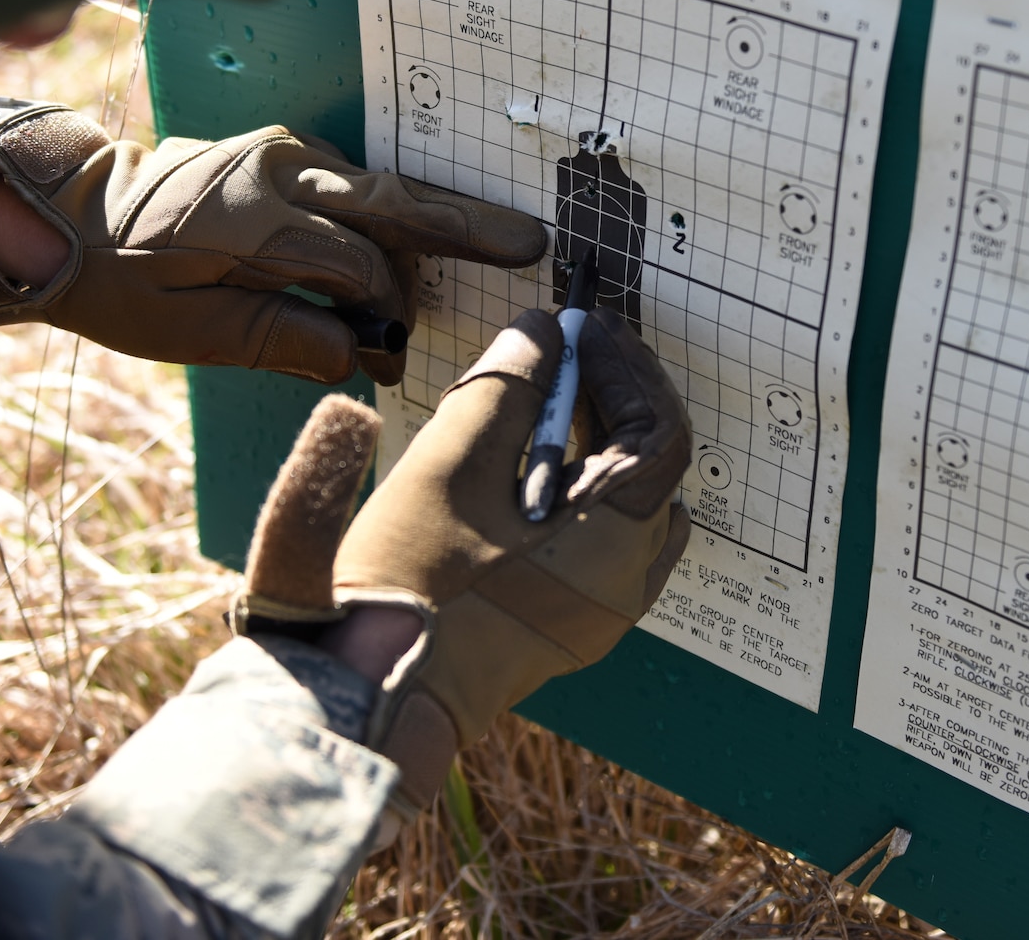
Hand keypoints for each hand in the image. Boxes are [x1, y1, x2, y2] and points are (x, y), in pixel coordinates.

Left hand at [0, 105, 546, 384]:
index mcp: (253, 217)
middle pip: (391, 202)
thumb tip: (354, 356)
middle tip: (529, 244)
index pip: (355, 265)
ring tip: (498, 243)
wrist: (67, 212)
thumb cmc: (119, 281)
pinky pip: (353, 187)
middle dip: (464, 225)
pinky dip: (391, 216)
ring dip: (431, 223)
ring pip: (379, 191)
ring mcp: (283, 153)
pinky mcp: (283, 155)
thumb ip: (278, 339)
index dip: (385, 314)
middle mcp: (277, 169)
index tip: (392, 359)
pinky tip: (424, 241)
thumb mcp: (187, 331)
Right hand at [238, 307, 691, 823]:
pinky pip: (595, 538)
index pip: (660, 432)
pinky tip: (518, 465)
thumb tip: (541, 334)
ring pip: (622, 503)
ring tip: (535, 398)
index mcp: (617, 543)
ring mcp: (597, 612)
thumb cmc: (410, 589)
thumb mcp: (453, 464)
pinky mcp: (562, 625)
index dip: (626, 369)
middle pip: (646, 466)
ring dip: (589, 442)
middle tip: (557, 351)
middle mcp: (625, 583)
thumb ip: (506, 387)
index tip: (580, 328)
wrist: (369, 700)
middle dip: (607, 399)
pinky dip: (571, 488)